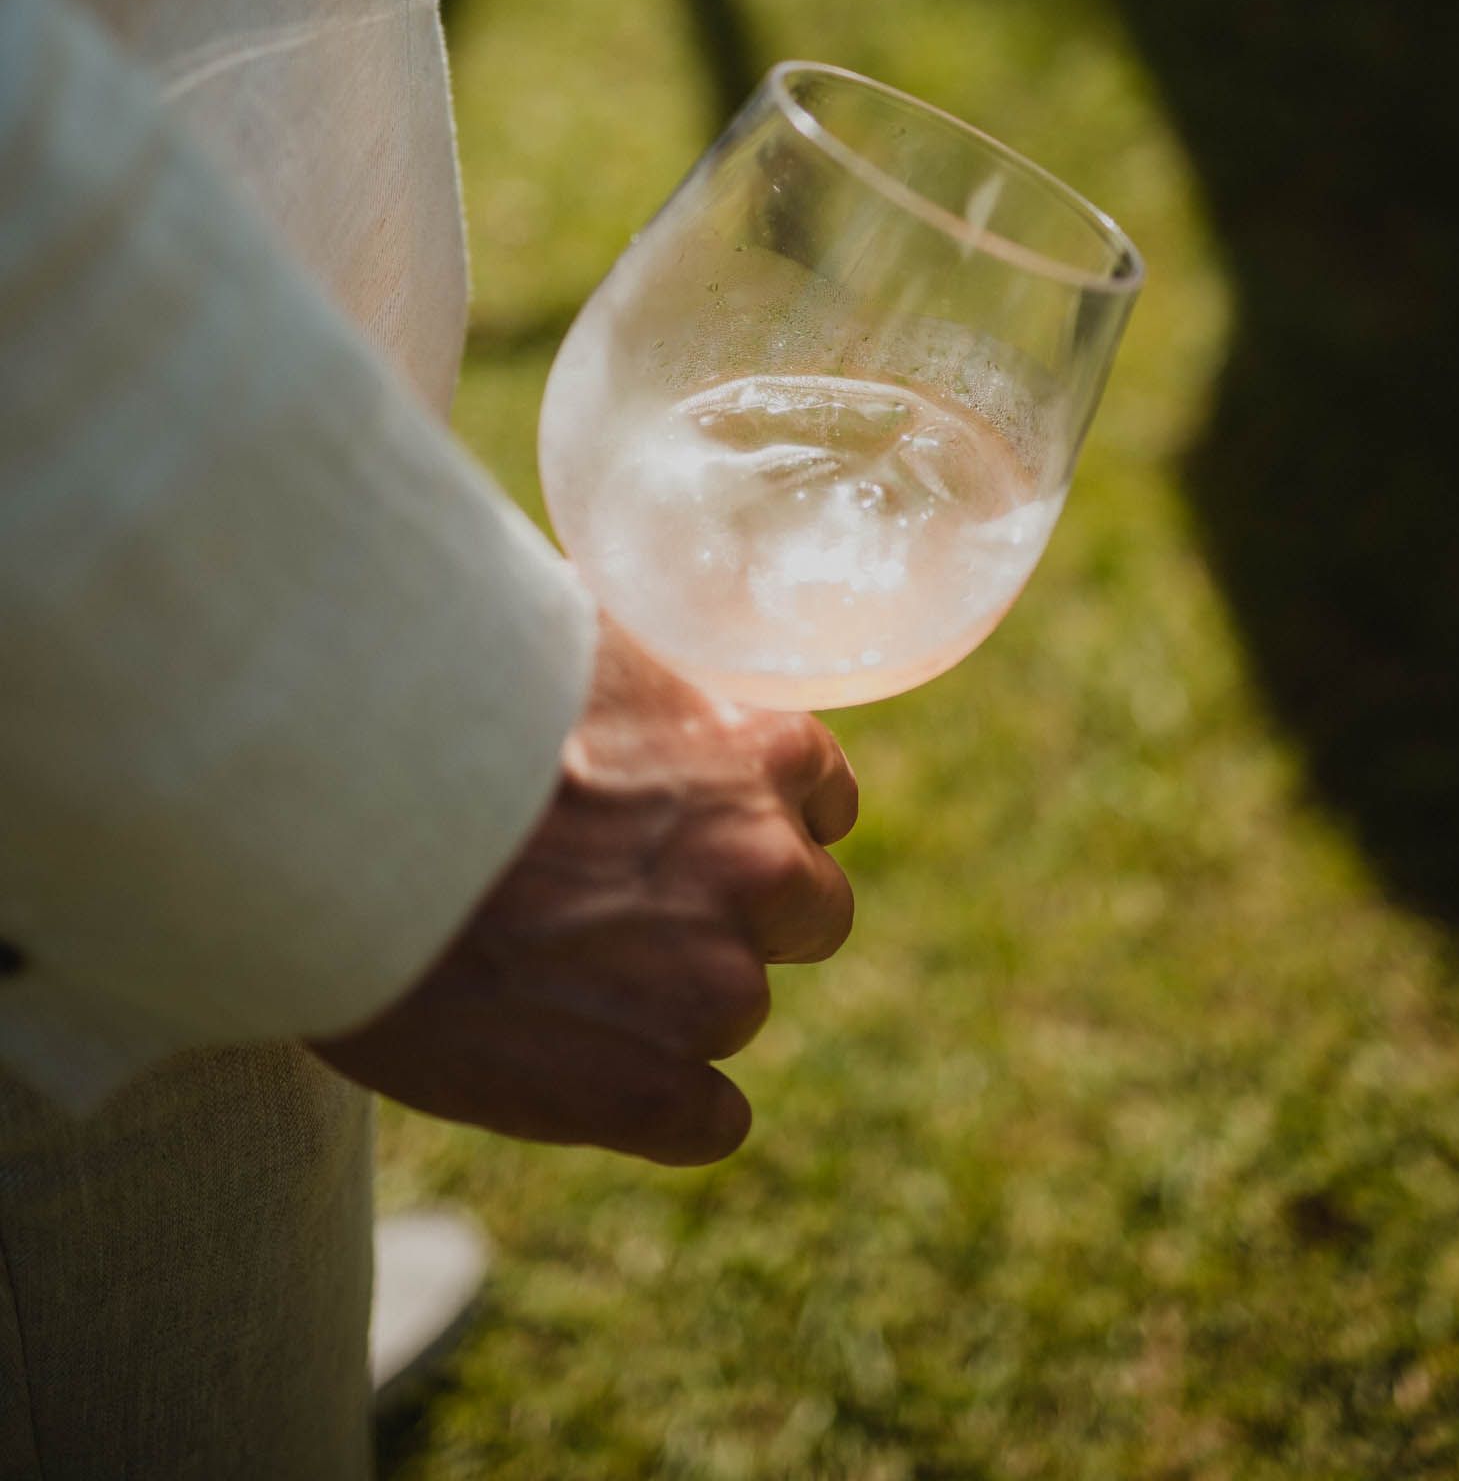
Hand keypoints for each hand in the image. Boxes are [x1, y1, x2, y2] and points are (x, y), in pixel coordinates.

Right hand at [311, 618, 857, 1163]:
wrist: (340, 823)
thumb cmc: (443, 704)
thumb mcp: (576, 630)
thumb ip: (655, 663)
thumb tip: (663, 653)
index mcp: (759, 751)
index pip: (825, 796)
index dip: (761, 814)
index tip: (699, 827)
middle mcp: (761, 867)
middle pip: (811, 911)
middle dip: (739, 912)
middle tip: (625, 905)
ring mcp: (710, 989)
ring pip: (737, 1012)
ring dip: (671, 1001)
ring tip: (551, 969)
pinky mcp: (648, 1095)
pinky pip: (711, 1122)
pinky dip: (654, 1104)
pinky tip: (570, 1061)